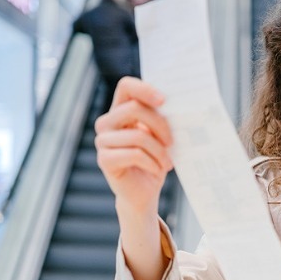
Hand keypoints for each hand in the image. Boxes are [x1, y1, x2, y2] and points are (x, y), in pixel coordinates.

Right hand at [94, 77, 173, 213]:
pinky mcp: (104, 160)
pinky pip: (135, 154)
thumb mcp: (161, 136)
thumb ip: (161, 119)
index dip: (144, 89)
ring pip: (138, 135)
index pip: (126, 86)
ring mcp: (102, 141)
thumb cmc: (154, 161)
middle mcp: (107, 123)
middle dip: (160, 125)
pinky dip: (152, 163)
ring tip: (167, 162)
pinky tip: (157, 170)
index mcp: (120, 111)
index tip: (164, 100)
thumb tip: (178, 105)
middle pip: (134, 108)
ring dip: (159, 151)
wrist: (144, 193)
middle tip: (172, 142)